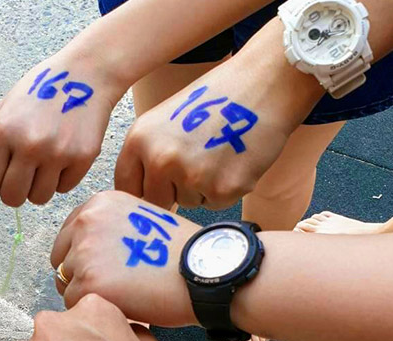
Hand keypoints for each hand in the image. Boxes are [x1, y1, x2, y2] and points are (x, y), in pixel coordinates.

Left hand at [0, 48, 122, 206]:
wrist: (84, 73)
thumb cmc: (40, 91)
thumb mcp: (4, 112)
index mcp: (2, 132)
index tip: (2, 174)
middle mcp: (28, 145)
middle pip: (12, 198)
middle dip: (14, 191)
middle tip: (22, 177)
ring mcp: (57, 153)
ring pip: (38, 198)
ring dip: (38, 188)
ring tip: (42, 167)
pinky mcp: (82, 157)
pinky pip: (64, 188)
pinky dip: (61, 179)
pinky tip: (61, 158)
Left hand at [51, 191, 198, 326]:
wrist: (205, 272)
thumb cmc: (182, 253)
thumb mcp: (141, 220)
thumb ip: (108, 228)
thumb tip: (82, 252)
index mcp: (99, 204)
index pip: (69, 233)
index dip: (84, 254)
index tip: (104, 267)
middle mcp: (86, 222)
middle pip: (61, 258)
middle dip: (79, 274)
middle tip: (113, 286)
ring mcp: (83, 252)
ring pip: (66, 283)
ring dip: (88, 294)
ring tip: (122, 295)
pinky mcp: (87, 283)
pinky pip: (74, 304)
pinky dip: (95, 310)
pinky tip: (122, 306)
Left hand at [115, 19, 323, 209]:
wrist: (266, 83)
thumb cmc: (216, 100)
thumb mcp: (165, 122)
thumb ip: (148, 156)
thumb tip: (139, 197)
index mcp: (139, 140)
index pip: (126, 187)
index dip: (142, 191)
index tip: (154, 190)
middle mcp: (160, 160)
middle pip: (155, 202)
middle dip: (172, 192)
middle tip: (196, 163)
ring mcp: (191, 176)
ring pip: (187, 202)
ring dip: (201, 188)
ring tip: (219, 153)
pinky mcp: (222, 189)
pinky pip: (215, 204)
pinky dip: (226, 189)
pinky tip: (236, 161)